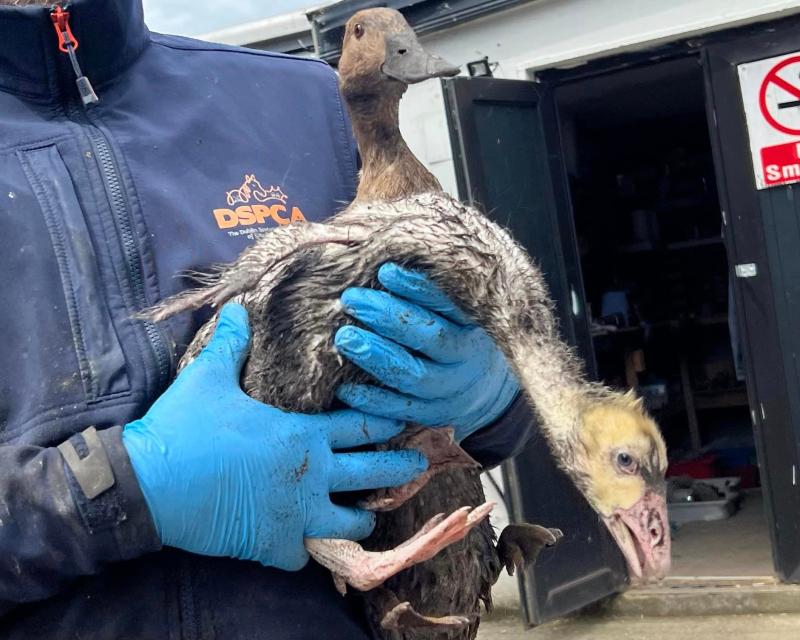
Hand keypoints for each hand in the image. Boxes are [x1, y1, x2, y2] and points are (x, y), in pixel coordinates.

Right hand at [122, 304, 426, 569]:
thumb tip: (236, 309)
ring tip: (368, 513)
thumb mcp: (209, 377)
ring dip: (361, 517)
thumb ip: (231, 344)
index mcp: (302, 433)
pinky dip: (306, 550)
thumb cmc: (185, 426)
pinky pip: (305, 556)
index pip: (362, 424)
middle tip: (420, 466)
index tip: (407, 417)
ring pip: (350, 523)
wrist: (150, 483)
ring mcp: (295, 514)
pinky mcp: (273, 546)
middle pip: (373, 473)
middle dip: (402, 468)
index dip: (388, 419)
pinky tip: (305, 543)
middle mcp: (310, 474)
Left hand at [335, 263, 518, 441]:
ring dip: (375, 356)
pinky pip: (398, 409)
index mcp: (471, 324)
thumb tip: (382, 256)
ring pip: (412, 374)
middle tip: (352, 299)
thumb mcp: (458, 312)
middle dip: (388, 317)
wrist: (483, 391)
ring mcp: (446, 390)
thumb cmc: (457, 335)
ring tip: (344, 338)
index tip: (385, 271)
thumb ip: (429, 292)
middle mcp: (462, 358)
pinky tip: (344, 386)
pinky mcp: (428, 414)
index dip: (417, 288)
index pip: (447, 304)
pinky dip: (371, 399)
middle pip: (429, 337)